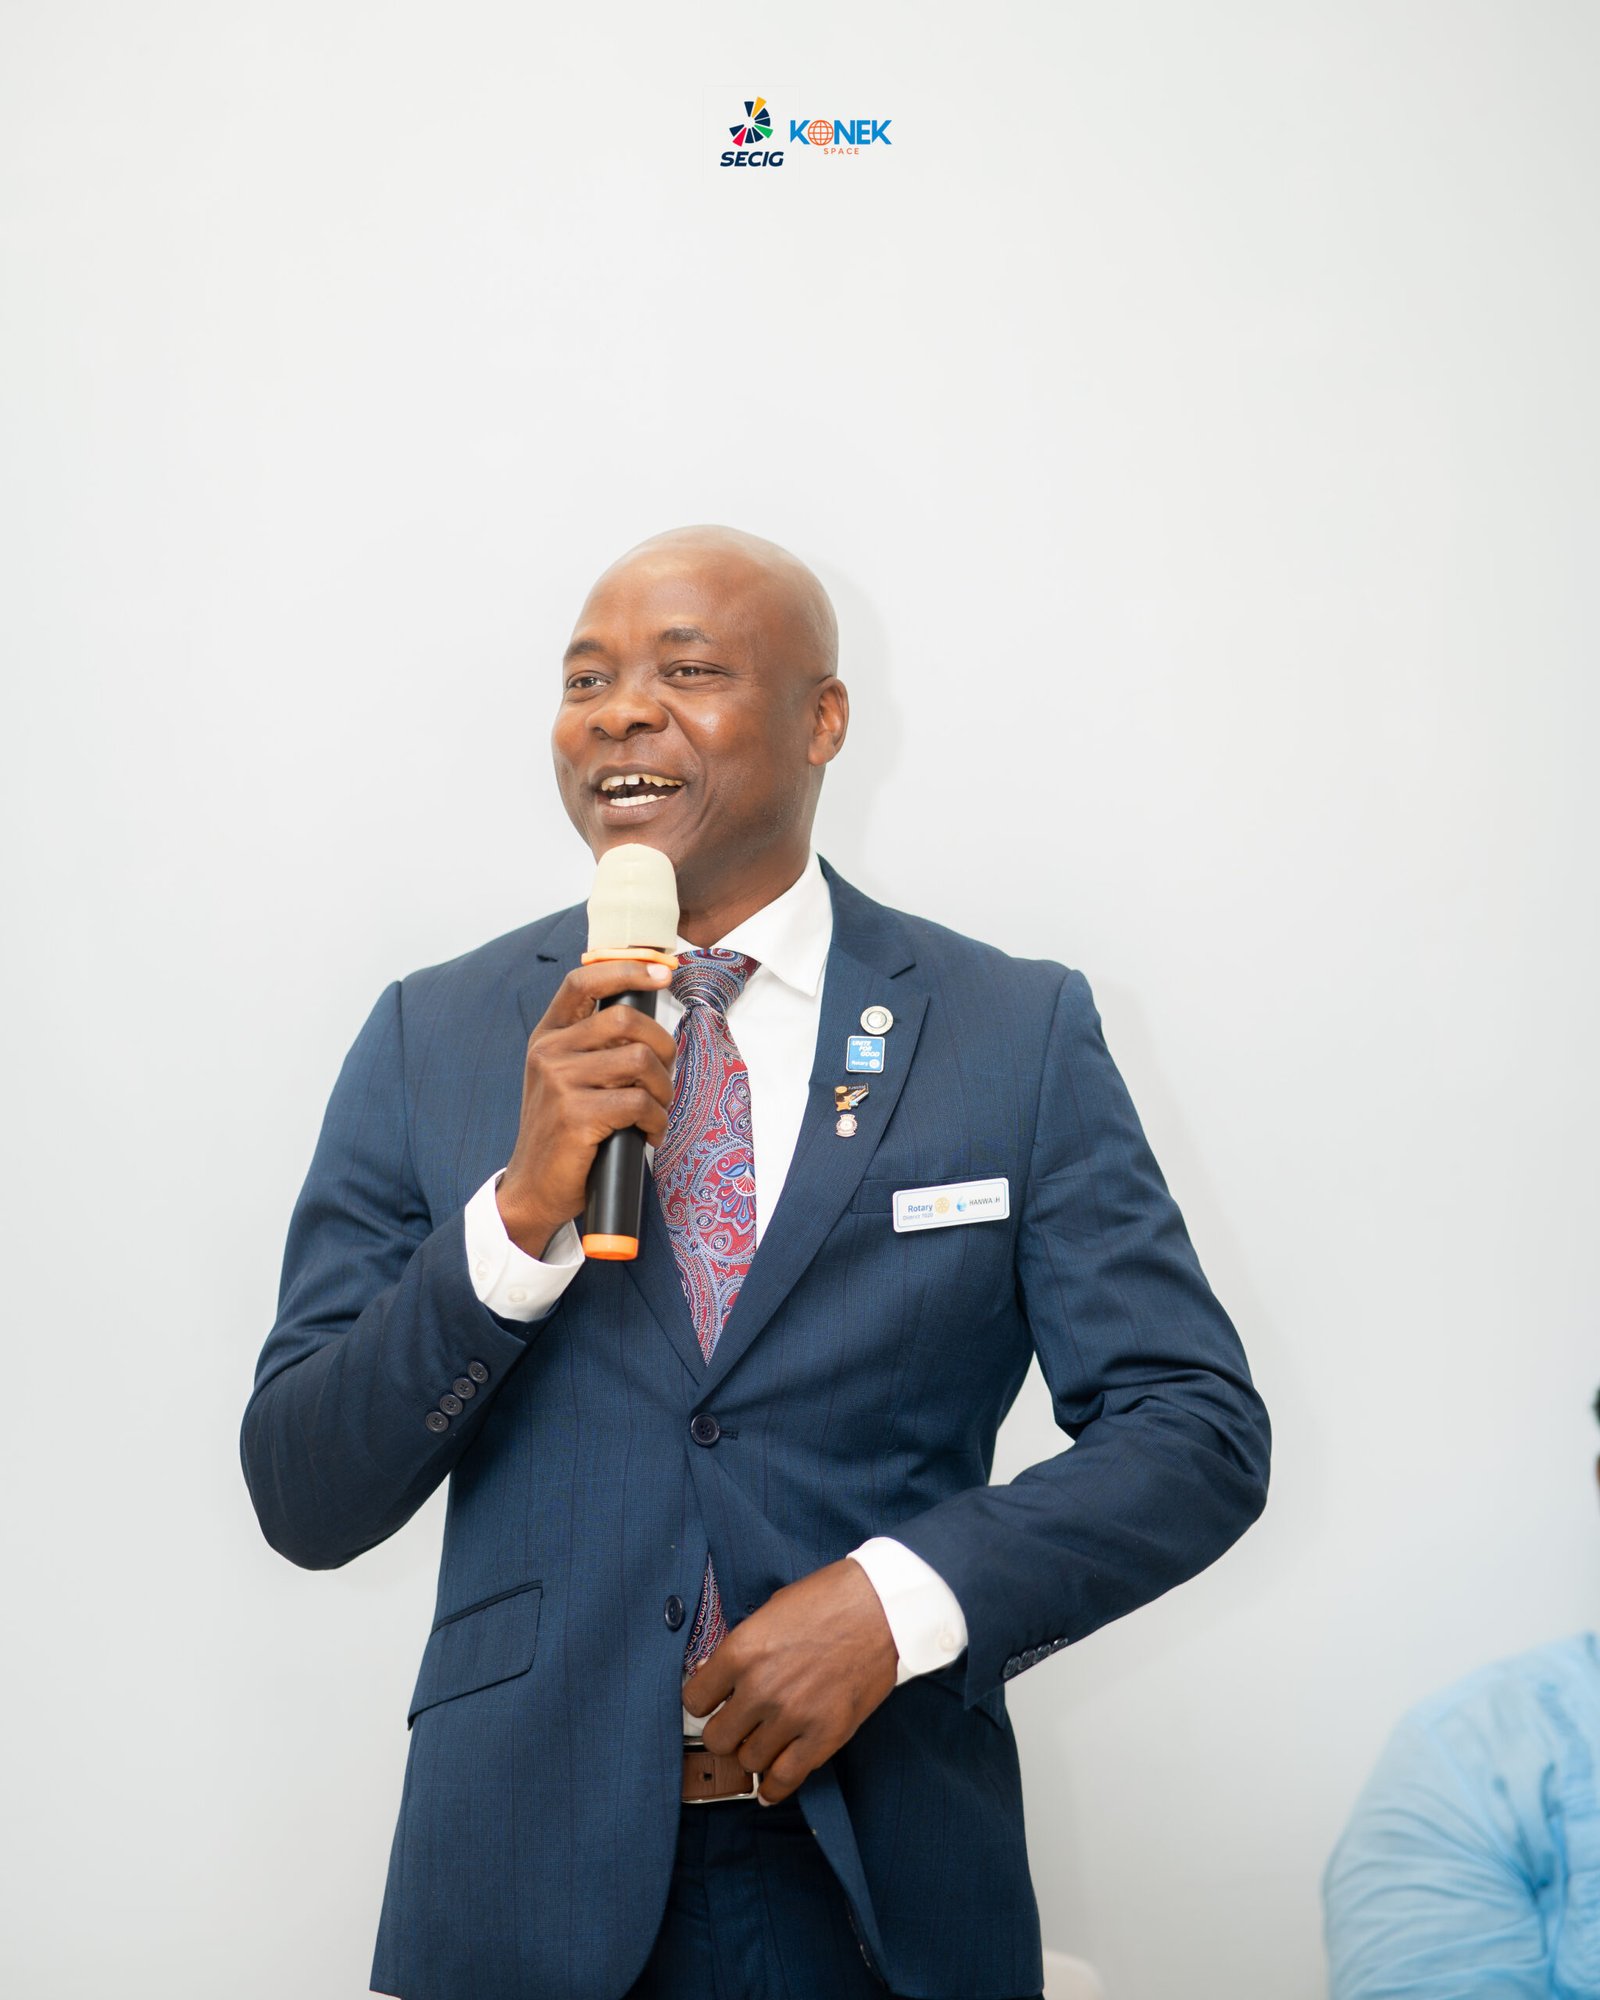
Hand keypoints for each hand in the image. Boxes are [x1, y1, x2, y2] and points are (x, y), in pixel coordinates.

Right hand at [496, 961, 676, 1256]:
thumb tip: (645, 1019)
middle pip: (625, 1020)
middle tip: (664, 1077)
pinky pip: (638, 1104)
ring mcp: (559, 1083)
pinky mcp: (575, 1116)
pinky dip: (657, 1121)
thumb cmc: (562, 1131)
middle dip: (662, 1046)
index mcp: (547, 1036)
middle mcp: (549, 1053)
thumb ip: (592, 1044)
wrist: (535, 1187)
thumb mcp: (564, 1077)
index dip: (626, 969)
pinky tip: (650, 1134)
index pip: (583, 982)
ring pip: (638, 1061)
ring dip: (663, 1089)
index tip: (662, 972)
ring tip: (657, 1111)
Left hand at [681, 1558, 898, 1805]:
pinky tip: (769, 1785)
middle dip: (726, 1731)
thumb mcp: (770, 1612)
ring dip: (754, 1752)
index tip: (712, 1703)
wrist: (882, 1608)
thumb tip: (713, 1677)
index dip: (703, 1702)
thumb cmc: (826, 1601)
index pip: (695, 1699)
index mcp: (742, 1650)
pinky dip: (773, 1788)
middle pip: (718, 1738)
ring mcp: (793, 1716)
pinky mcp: (824, 1736)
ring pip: (748, 1761)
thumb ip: (741, 1649)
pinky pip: (784, 1779)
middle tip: (739, 1723)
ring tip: (765, 1740)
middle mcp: (761, 1688)